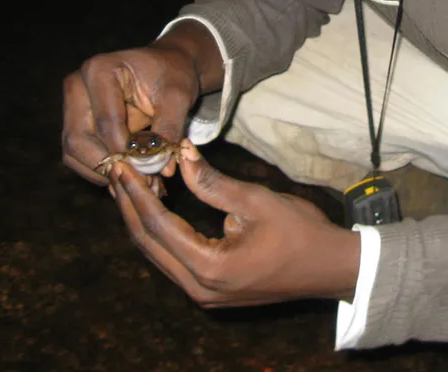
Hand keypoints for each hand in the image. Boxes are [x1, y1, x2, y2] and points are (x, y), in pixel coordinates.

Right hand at [61, 40, 200, 185]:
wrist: (165, 67)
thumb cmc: (172, 75)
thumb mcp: (178, 96)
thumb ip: (170, 128)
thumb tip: (162, 167)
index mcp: (100, 70)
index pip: (106, 122)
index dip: (125, 152)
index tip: (149, 171)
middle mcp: (77, 86)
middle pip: (79, 140)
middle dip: (110, 165)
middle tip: (141, 181)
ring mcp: (71, 105)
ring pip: (73, 152)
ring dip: (103, 172)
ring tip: (138, 180)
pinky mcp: (73, 122)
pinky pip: (76, 156)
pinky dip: (99, 170)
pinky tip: (127, 175)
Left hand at [110, 140, 360, 304]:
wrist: (332, 268)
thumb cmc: (301, 232)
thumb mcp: (256, 200)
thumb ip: (213, 182)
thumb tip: (182, 152)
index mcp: (209, 268)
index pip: (158, 226)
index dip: (136, 193)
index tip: (121, 166)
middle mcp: (199, 289)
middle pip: (149, 244)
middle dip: (130, 206)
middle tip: (115, 171)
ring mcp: (204, 294)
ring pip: (157, 254)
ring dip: (142, 219)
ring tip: (128, 184)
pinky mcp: (211, 290)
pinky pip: (174, 259)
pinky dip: (161, 232)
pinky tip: (156, 206)